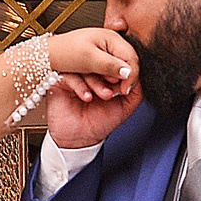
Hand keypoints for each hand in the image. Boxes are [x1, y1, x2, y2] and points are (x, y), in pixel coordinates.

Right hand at [41, 27, 139, 148]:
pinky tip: (87, 97)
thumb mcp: (125, 107)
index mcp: (104, 76)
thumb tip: (140, 74)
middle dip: (109, 72)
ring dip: (96, 81)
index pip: (112, 61)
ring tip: (104, 96)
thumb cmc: (99, 123)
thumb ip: (136, 91)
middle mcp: (89, 74)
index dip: (120, 67)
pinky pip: (70, 75)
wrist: (79, 140)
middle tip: (114, 84)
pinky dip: (81, 85)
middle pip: (99, 60)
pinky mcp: (60, 82)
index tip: (125, 77)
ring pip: (85, 67)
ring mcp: (75, 76)